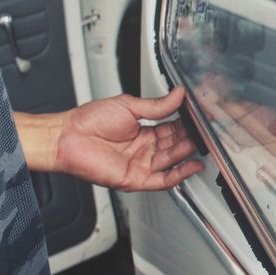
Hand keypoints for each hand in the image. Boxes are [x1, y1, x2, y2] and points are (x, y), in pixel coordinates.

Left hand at [56, 87, 204, 191]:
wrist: (67, 137)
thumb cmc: (88, 121)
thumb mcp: (128, 106)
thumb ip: (157, 105)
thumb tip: (178, 95)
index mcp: (144, 130)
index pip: (173, 128)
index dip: (188, 123)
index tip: (202, 116)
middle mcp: (144, 149)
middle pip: (175, 144)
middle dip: (192, 137)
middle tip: (208, 130)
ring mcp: (141, 164)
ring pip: (172, 160)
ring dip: (188, 152)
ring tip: (203, 143)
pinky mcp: (135, 179)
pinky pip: (162, 179)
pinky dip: (179, 174)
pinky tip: (192, 165)